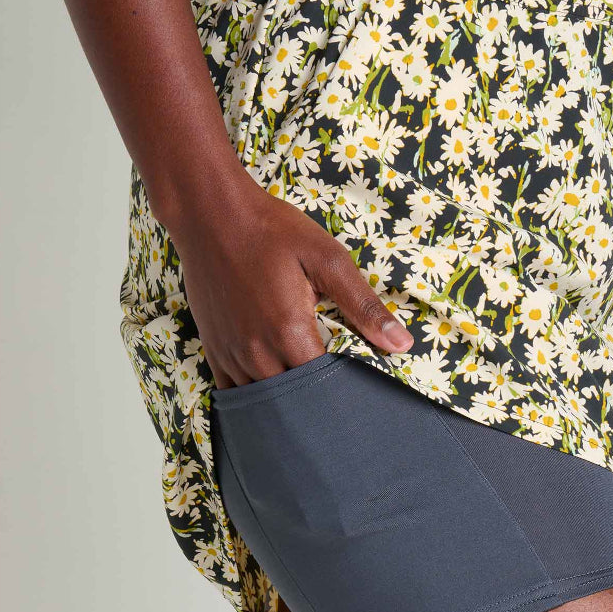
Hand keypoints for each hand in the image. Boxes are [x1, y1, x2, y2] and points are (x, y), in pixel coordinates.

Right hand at [166, 172, 413, 388]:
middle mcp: (256, 351)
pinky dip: (253, 393)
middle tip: (336, 392)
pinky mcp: (212, 346)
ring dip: (285, 399)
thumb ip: (364, 306)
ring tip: (307, 393)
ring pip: (261, 399)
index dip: (344, 389)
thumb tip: (402, 344)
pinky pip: (232, 390)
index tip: (358, 385)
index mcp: (289, 332)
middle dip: (316, 399)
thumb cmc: (272, 231)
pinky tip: (271, 385)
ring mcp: (230, 352)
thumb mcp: (327, 259)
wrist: (210, 212)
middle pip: (293, 399)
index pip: (324, 387)